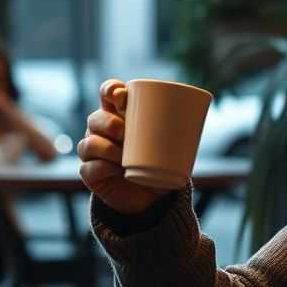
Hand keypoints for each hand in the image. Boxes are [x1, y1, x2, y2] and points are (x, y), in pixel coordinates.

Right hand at [77, 79, 164, 214]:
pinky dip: (101, 167)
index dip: (110, 90)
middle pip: (95, 118)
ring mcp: (93, 154)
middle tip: (124, 132)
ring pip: (88, 144)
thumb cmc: (158, 162)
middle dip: (108, 122)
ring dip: (104, 147)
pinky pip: (88, 169)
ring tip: (121, 155)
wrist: (150, 196)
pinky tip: (113, 168)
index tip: (121, 95)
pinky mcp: (91, 176)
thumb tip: (197, 118)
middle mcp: (100, 132)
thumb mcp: (168, 143)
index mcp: (117, 115)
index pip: (107, 94)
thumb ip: (176, 129)